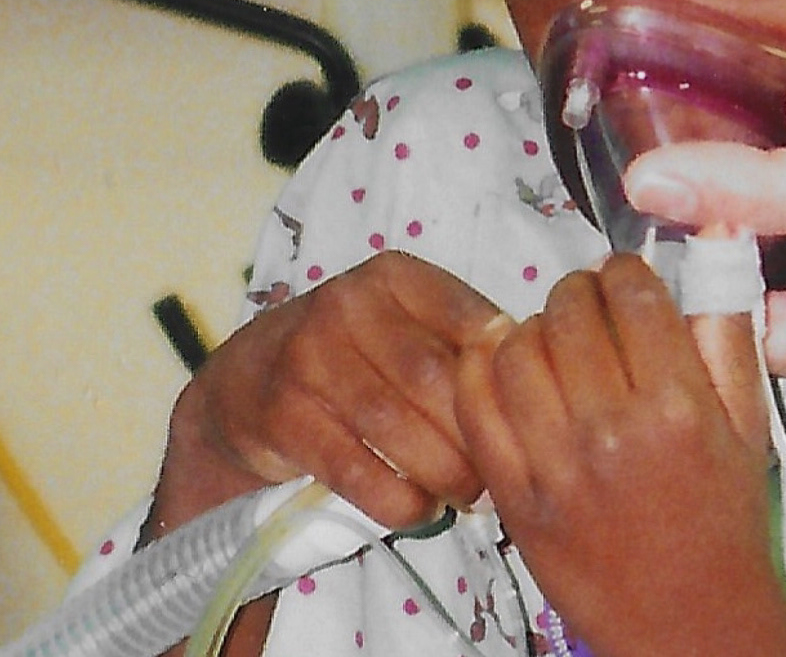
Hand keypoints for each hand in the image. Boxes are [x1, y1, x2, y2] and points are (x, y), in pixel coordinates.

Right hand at [142, 251, 509, 543]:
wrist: (246, 385)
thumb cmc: (352, 358)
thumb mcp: (402, 326)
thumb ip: (461, 342)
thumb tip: (539, 381)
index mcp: (393, 276)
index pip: (472, 325)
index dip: (505, 382)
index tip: (518, 420)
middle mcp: (348, 304)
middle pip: (438, 382)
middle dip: (474, 440)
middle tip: (494, 476)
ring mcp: (309, 357)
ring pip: (400, 429)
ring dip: (442, 476)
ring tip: (461, 496)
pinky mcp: (284, 415)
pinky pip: (359, 471)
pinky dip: (399, 501)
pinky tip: (415, 508)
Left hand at [456, 256, 785, 656]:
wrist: (692, 625)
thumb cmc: (726, 523)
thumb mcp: (748, 424)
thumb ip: (728, 328)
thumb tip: (719, 235)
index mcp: (678, 407)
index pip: (630, 294)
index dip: (622, 270)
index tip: (623, 279)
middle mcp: (612, 430)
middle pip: (567, 311)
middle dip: (576, 291)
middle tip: (585, 304)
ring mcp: (555, 465)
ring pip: (514, 349)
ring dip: (528, 327)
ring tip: (548, 338)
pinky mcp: (514, 495)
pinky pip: (474, 405)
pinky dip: (479, 370)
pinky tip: (502, 365)